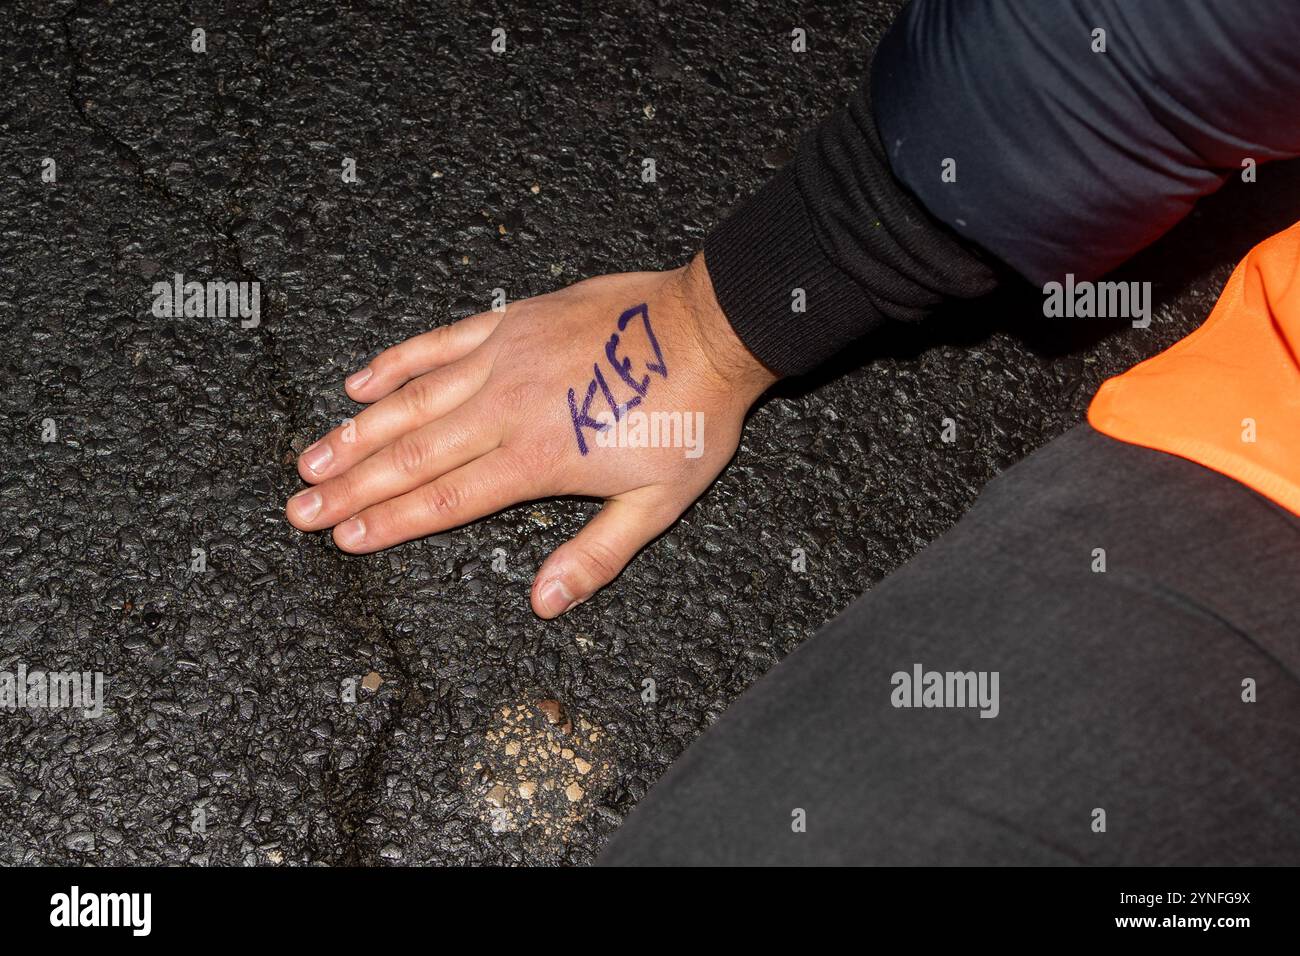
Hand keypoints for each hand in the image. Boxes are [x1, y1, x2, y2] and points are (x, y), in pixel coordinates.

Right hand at [286, 254, 775, 616]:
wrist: (708, 329)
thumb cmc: (689, 418)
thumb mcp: (656, 503)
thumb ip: (595, 554)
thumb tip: (544, 604)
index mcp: (536, 459)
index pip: (446, 499)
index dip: (390, 521)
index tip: (342, 538)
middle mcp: (506, 408)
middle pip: (413, 455)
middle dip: (351, 486)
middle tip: (299, 507)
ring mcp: (504, 359)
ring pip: (413, 400)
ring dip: (357, 432)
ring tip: (311, 457)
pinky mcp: (513, 321)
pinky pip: (441, 341)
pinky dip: (398, 362)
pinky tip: (360, 382)